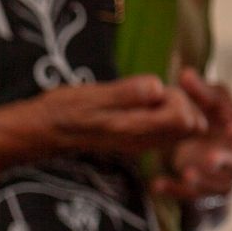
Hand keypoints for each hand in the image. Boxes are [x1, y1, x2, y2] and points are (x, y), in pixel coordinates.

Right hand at [0, 74, 206, 169]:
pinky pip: (167, 130)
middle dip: (183, 101)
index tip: (154, 86)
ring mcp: (140, 144)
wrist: (41, 132)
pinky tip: (146, 101)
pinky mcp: (136, 140)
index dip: (179, 96)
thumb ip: (124, 94)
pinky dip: (167, 113)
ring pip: (181, 130)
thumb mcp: (88, 97)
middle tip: (154, 89)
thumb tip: (156, 86)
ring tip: (148, 93)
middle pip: (190, 125)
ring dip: (176, 107)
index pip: (184, 119)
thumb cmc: (60, 110)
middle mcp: (142, 142)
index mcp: (133, 130)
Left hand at [150, 69, 231, 200]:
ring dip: (205, 181)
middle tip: (211, 156)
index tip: (230, 126)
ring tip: (187, 172)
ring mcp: (229, 178)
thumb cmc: (215, 114)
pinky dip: (176, 191)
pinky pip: (194, 196)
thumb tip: (185, 75)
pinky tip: (157, 184)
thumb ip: (200, 90)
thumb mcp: (209, 100)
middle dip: (229, 160)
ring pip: (224, 186)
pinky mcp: (206, 191)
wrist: (199, 138)